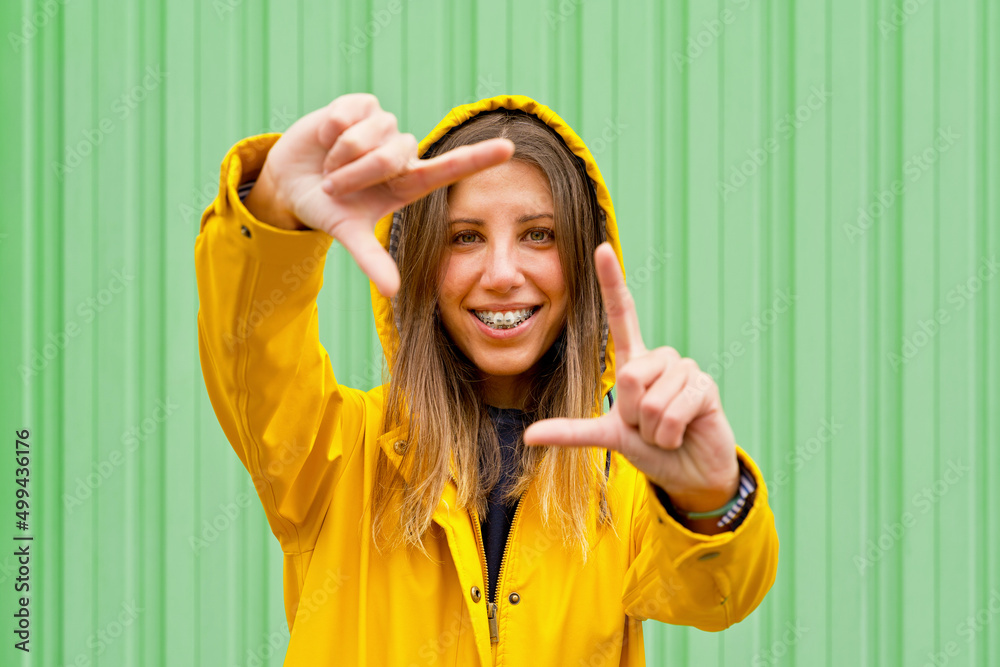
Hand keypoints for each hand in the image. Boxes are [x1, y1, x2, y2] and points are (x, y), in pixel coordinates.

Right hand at [244, 92, 514, 296]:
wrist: (292, 180)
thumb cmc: (328, 207)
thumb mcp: (348, 234)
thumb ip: (372, 260)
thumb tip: (392, 292)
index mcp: (410, 181)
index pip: (451, 167)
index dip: (478, 158)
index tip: (509, 149)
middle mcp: (402, 151)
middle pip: (391, 156)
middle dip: (356, 174)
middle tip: (335, 186)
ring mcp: (383, 125)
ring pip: (367, 137)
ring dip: (340, 157)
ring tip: (330, 164)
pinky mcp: (361, 104)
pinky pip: (348, 116)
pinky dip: (329, 131)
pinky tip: (326, 138)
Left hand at [523, 243, 739, 515]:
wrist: (690, 472)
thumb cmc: (651, 447)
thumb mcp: (610, 436)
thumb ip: (573, 431)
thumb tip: (529, 436)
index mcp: (634, 361)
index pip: (622, 314)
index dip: (612, 282)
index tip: (601, 248)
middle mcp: (660, 358)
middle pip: (629, 377)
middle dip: (631, 415)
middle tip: (647, 426)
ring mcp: (685, 370)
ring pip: (649, 401)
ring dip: (652, 429)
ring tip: (666, 431)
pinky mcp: (705, 387)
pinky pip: (671, 413)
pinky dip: (669, 435)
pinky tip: (682, 433)